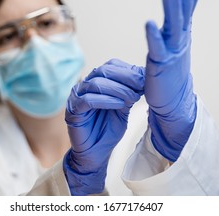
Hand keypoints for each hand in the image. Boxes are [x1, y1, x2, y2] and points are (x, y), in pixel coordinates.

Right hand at [63, 59, 144, 194]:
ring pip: (96, 84)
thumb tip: (144, 78)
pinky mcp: (73, 110)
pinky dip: (105, 100)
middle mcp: (85, 85)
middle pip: (103, 71)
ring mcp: (77, 96)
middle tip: (141, 84)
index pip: (111, 66)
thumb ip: (129, 92)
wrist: (96, 152)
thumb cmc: (108, 129)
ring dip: (117, 89)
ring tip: (133, 97)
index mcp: (97, 81)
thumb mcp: (124, 107)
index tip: (145, 78)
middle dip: (125, 77)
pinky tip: (120, 104)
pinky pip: (88, 100)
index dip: (128, 70)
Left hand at [144, 0, 204, 161]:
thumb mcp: (176, 38)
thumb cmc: (171, 67)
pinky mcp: (160, 64)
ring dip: (171, 4)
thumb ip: (176, 19)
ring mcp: (171, 50)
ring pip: (173, 23)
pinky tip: (149, 23)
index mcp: (182, 29)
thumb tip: (176, 0)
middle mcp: (179, 36)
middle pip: (183, 6)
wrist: (173, 99)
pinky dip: (153, 37)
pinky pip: (156, 48)